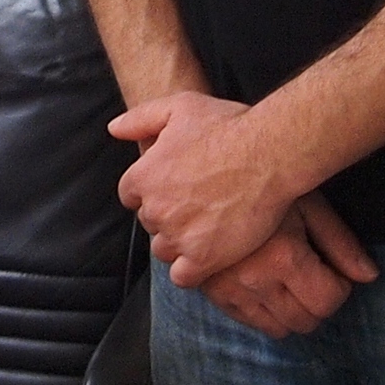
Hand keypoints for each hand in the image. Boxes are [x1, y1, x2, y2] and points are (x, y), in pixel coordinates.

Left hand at [114, 89, 315, 285]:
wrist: (270, 153)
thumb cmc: (228, 126)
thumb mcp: (179, 107)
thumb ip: (141, 118)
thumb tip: (114, 129)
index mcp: (143, 177)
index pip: (132, 196)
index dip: (153, 192)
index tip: (177, 187)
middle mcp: (155, 210)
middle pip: (150, 223)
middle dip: (169, 215)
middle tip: (199, 205)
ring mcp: (178, 236)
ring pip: (164, 250)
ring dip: (179, 243)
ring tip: (207, 229)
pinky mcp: (203, 258)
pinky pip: (183, 277)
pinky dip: (191, 270)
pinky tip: (209, 255)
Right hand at [197, 197, 378, 337]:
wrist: (205, 177)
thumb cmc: (264, 184)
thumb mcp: (309, 204)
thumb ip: (340, 243)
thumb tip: (370, 277)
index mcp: (282, 256)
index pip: (327, 301)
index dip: (339, 288)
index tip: (333, 269)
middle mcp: (254, 279)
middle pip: (305, 321)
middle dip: (319, 302)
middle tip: (315, 274)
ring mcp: (230, 290)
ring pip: (279, 329)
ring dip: (294, 311)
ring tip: (292, 280)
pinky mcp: (212, 293)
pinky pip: (251, 323)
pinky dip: (267, 312)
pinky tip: (268, 284)